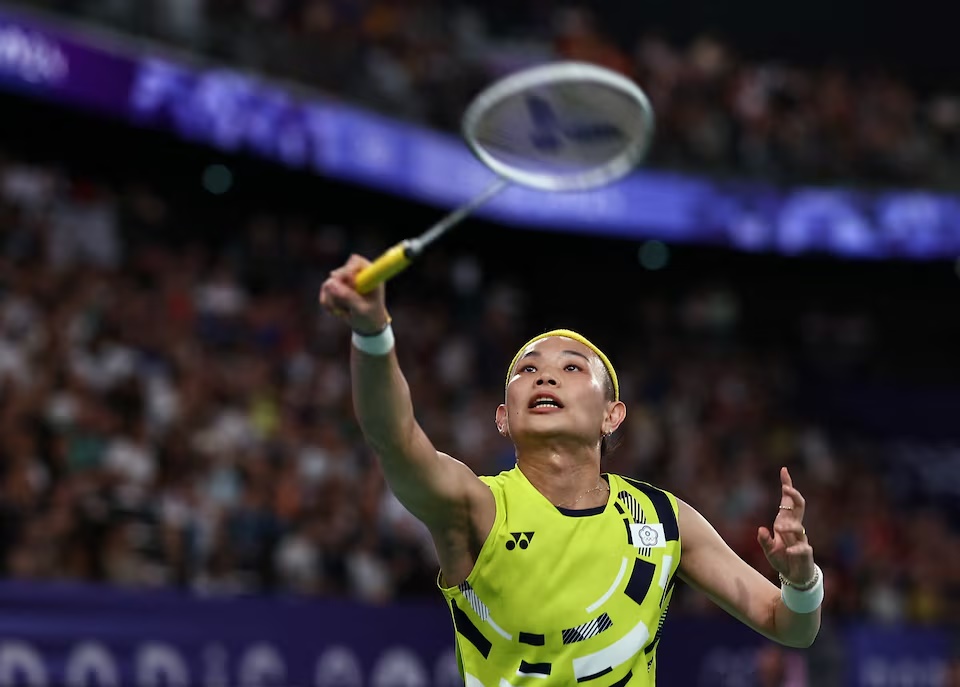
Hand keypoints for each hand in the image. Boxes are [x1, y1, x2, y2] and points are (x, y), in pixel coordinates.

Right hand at [319, 254, 389, 334]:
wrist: (367, 325)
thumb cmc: (370, 316)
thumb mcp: (361, 310)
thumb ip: (347, 296)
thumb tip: (330, 283)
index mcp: (370, 276)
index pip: (356, 261)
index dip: (348, 270)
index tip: (347, 284)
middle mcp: (357, 274)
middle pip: (339, 272)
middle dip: (337, 291)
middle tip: (343, 306)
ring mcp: (345, 279)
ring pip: (329, 283)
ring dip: (333, 300)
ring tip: (344, 312)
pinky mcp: (335, 285)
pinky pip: (324, 290)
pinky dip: (328, 303)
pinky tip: (337, 312)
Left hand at [757, 467, 815, 585]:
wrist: (794, 577)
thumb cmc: (782, 559)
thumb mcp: (769, 549)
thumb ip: (764, 540)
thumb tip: (760, 530)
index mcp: (786, 523)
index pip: (788, 501)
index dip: (787, 486)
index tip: (784, 470)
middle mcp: (796, 528)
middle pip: (799, 506)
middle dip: (794, 495)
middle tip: (786, 488)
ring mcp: (801, 539)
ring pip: (799, 526)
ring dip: (788, 526)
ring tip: (778, 529)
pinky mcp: (805, 553)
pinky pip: (802, 548)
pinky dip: (795, 549)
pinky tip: (788, 551)